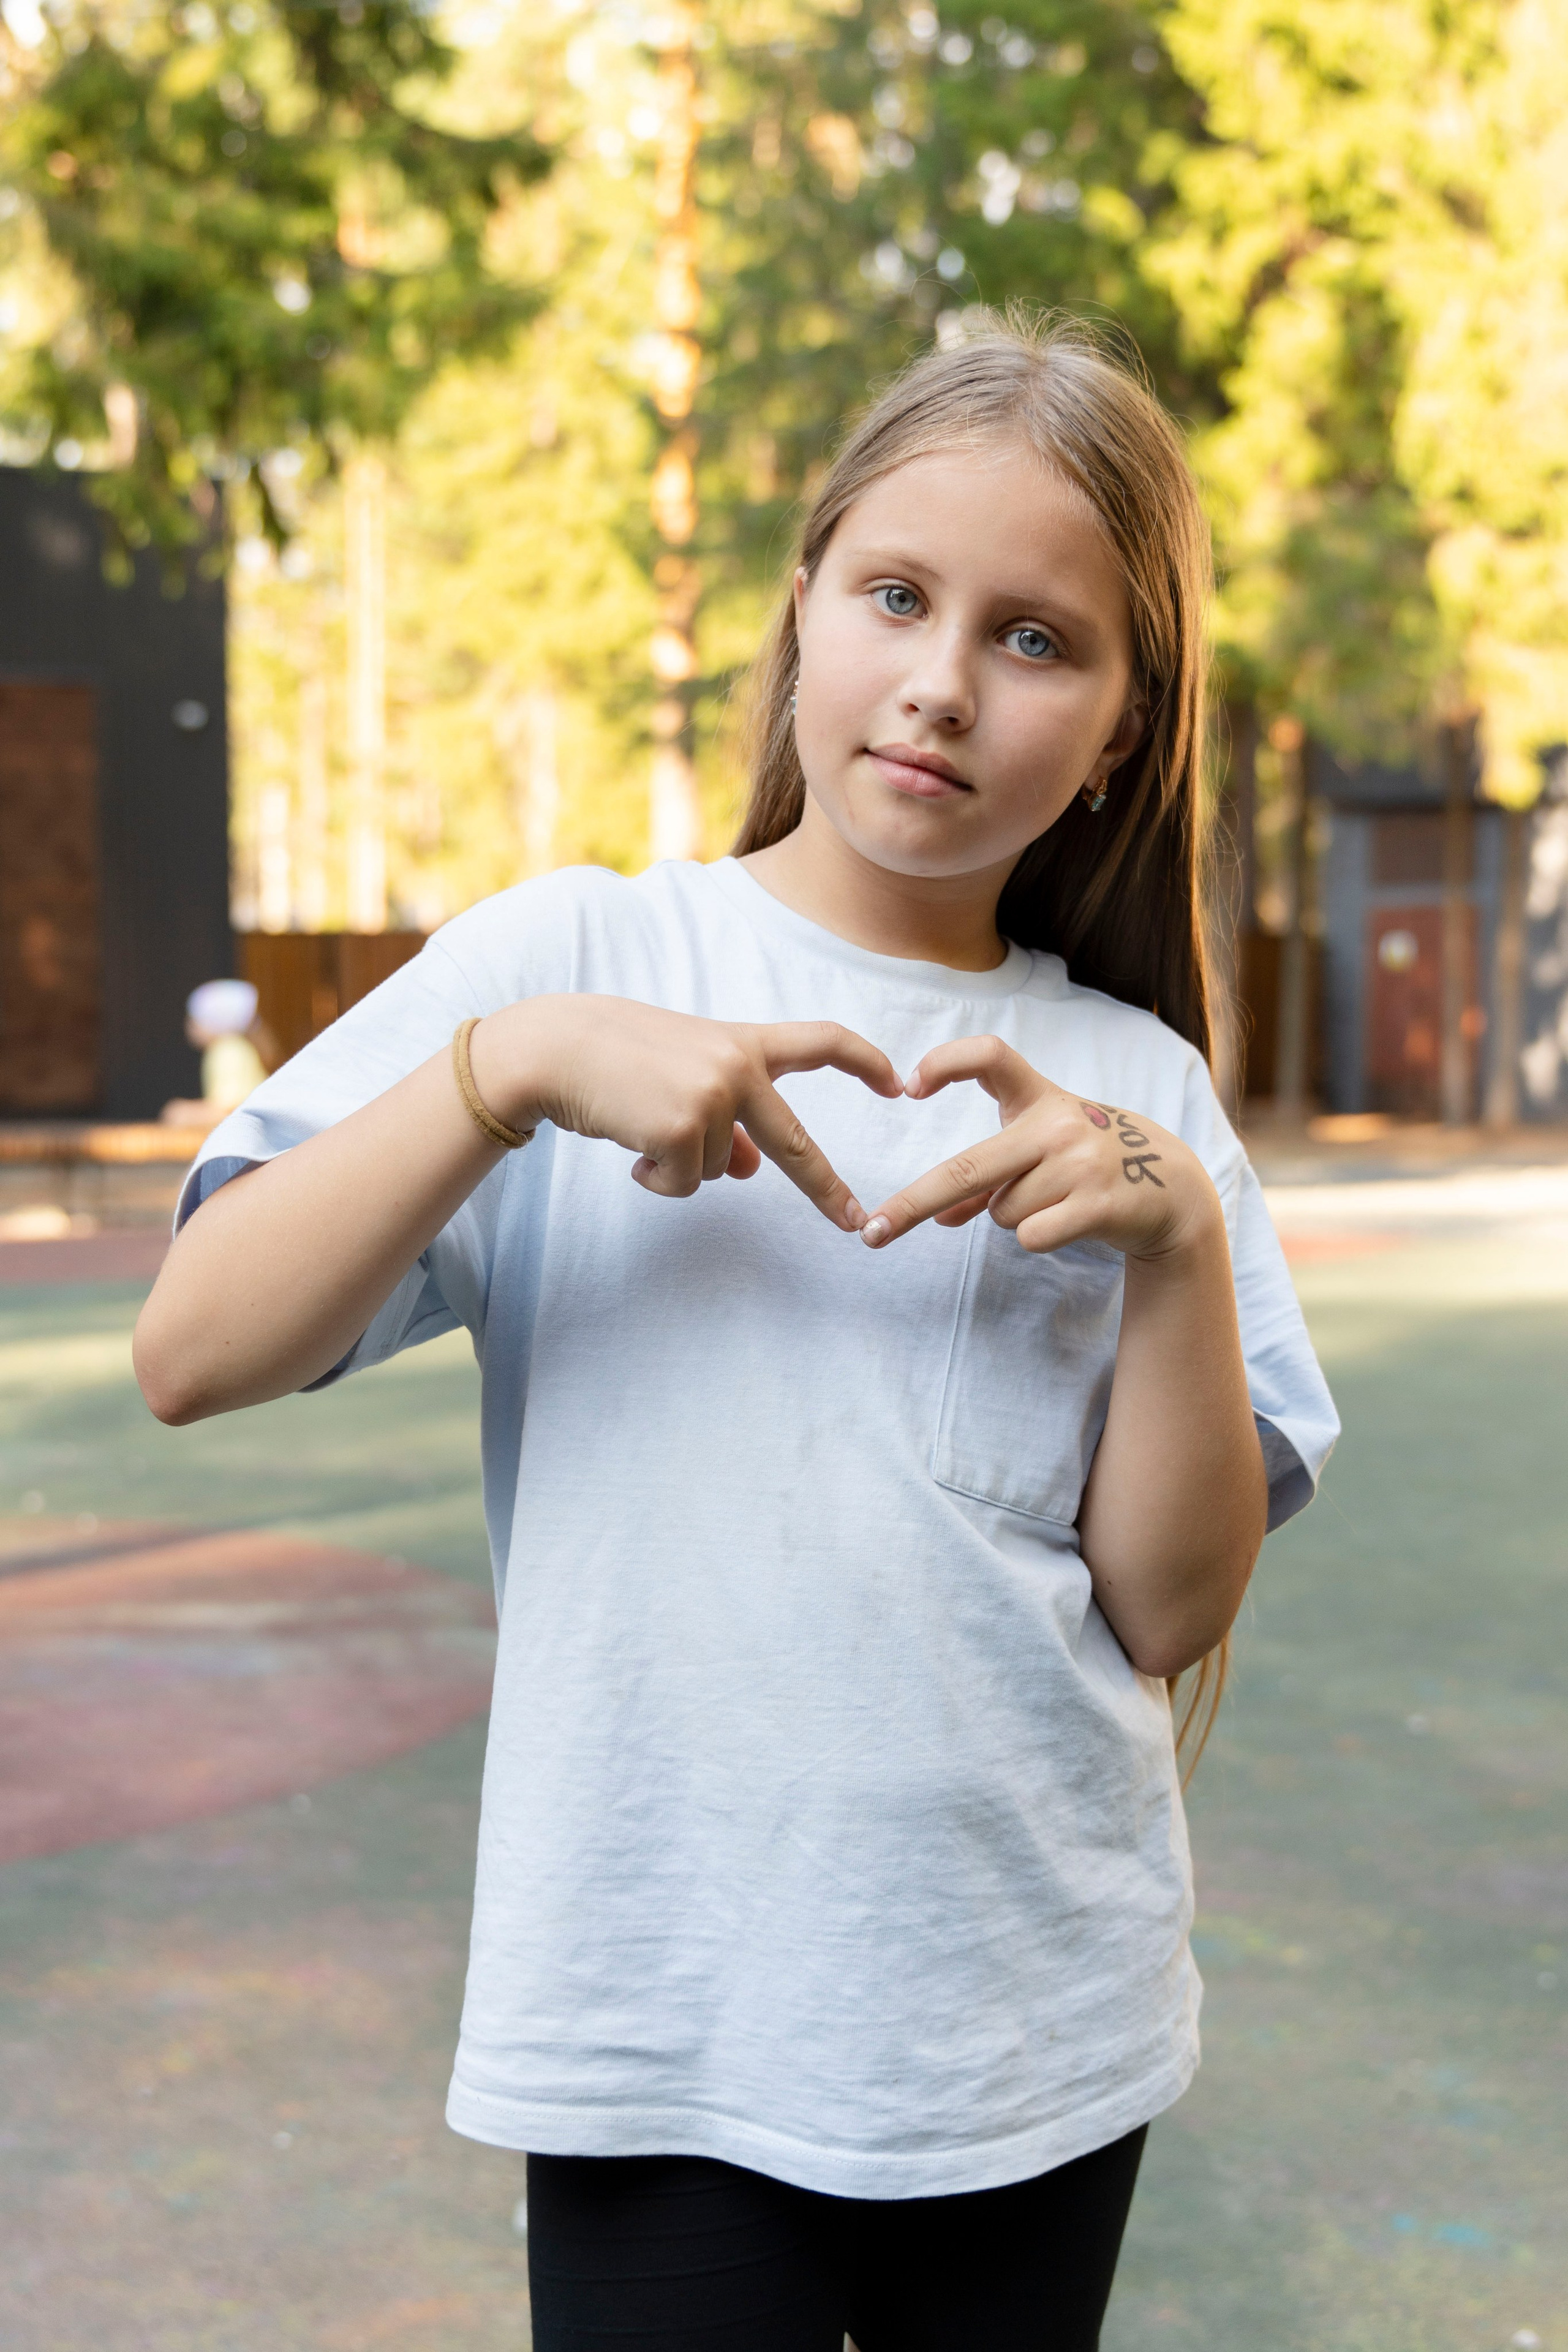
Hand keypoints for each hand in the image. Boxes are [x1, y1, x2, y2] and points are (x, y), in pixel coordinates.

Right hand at [471, 995, 901, 1232]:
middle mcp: (735, 1067)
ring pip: (718, 1171)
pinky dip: (657, 1178)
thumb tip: (750, 1172)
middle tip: (855, 1219)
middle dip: (826, 1188)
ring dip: (680, 1163)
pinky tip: (631, 1145)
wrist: (555, 1049)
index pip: (819, 1041)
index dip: (864, 1061)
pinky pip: (684, 1184)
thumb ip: (726, 1119)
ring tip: (640, 1124)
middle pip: (796, 1142)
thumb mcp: (680, 1076)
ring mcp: (711, 1097)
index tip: (898, 1082)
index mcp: (742, 1043)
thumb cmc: (616, 1059)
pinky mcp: (681, 1129)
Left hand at [858, 1035, 1218, 1258]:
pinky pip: (1032, 1234)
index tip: (909, 1086)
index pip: (990, 1056)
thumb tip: (938, 1218)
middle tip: (871, 1234)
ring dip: (1015, 1217)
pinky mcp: (1100, 1201)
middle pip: (968, 1166)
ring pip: (1002, 1211)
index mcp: (1040, 1097)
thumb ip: (988, 1181)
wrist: (1171, 1190)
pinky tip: (1071, 1220)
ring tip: (1057, 1200)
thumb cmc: (1088, 1167)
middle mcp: (1057, 1122)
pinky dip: (1040, 1236)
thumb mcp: (1041, 1156)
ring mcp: (1081, 1161)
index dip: (947, 1063)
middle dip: (913, 1203)